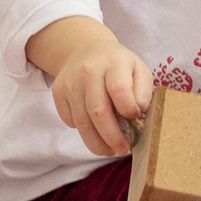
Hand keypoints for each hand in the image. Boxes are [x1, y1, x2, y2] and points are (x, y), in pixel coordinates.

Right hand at [28, 16, 152, 158]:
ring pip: (82, 121)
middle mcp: (89, 71)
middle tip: (122, 150)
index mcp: (114, 63)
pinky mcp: (58, 92)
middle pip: (98, 111)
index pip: (119, 89)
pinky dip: (83, 131)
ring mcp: (71, 82)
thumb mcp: (138, 69)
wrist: (85, 50)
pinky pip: (69, 120)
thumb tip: (138, 113)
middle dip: (112, 136)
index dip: (127, 109)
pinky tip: (94, 132)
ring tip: (110, 150)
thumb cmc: (118, 65)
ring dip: (96, 142)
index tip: (135, 120)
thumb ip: (143, 91)